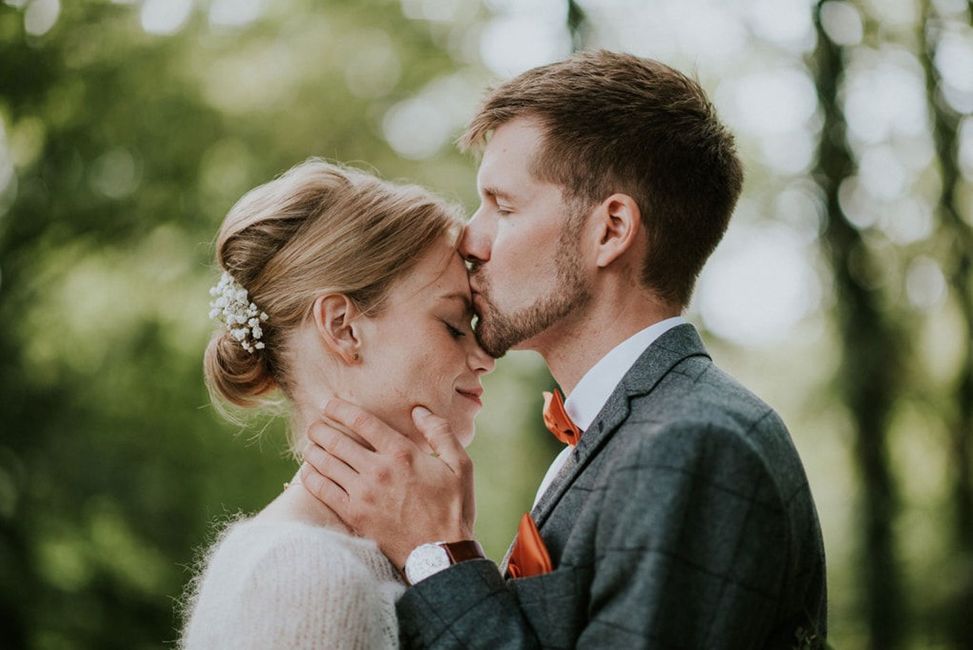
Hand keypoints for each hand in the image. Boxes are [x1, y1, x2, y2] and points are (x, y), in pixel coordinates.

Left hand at [299, 397, 475, 568]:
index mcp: (402, 453)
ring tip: (310, 445)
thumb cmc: (453, 508)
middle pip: (337, 440)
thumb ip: (440, 433)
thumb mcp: (461, 465)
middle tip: (313, 425)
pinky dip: (311, 477)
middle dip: (320, 429)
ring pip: (325, 463)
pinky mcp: (354, 515)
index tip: (329, 403)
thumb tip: (419, 411)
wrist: (442, 554)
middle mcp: (379, 470)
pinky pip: (322, 490)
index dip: (341, 409)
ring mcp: (363, 494)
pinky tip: (309, 472)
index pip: (362, 422)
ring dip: (313, 450)